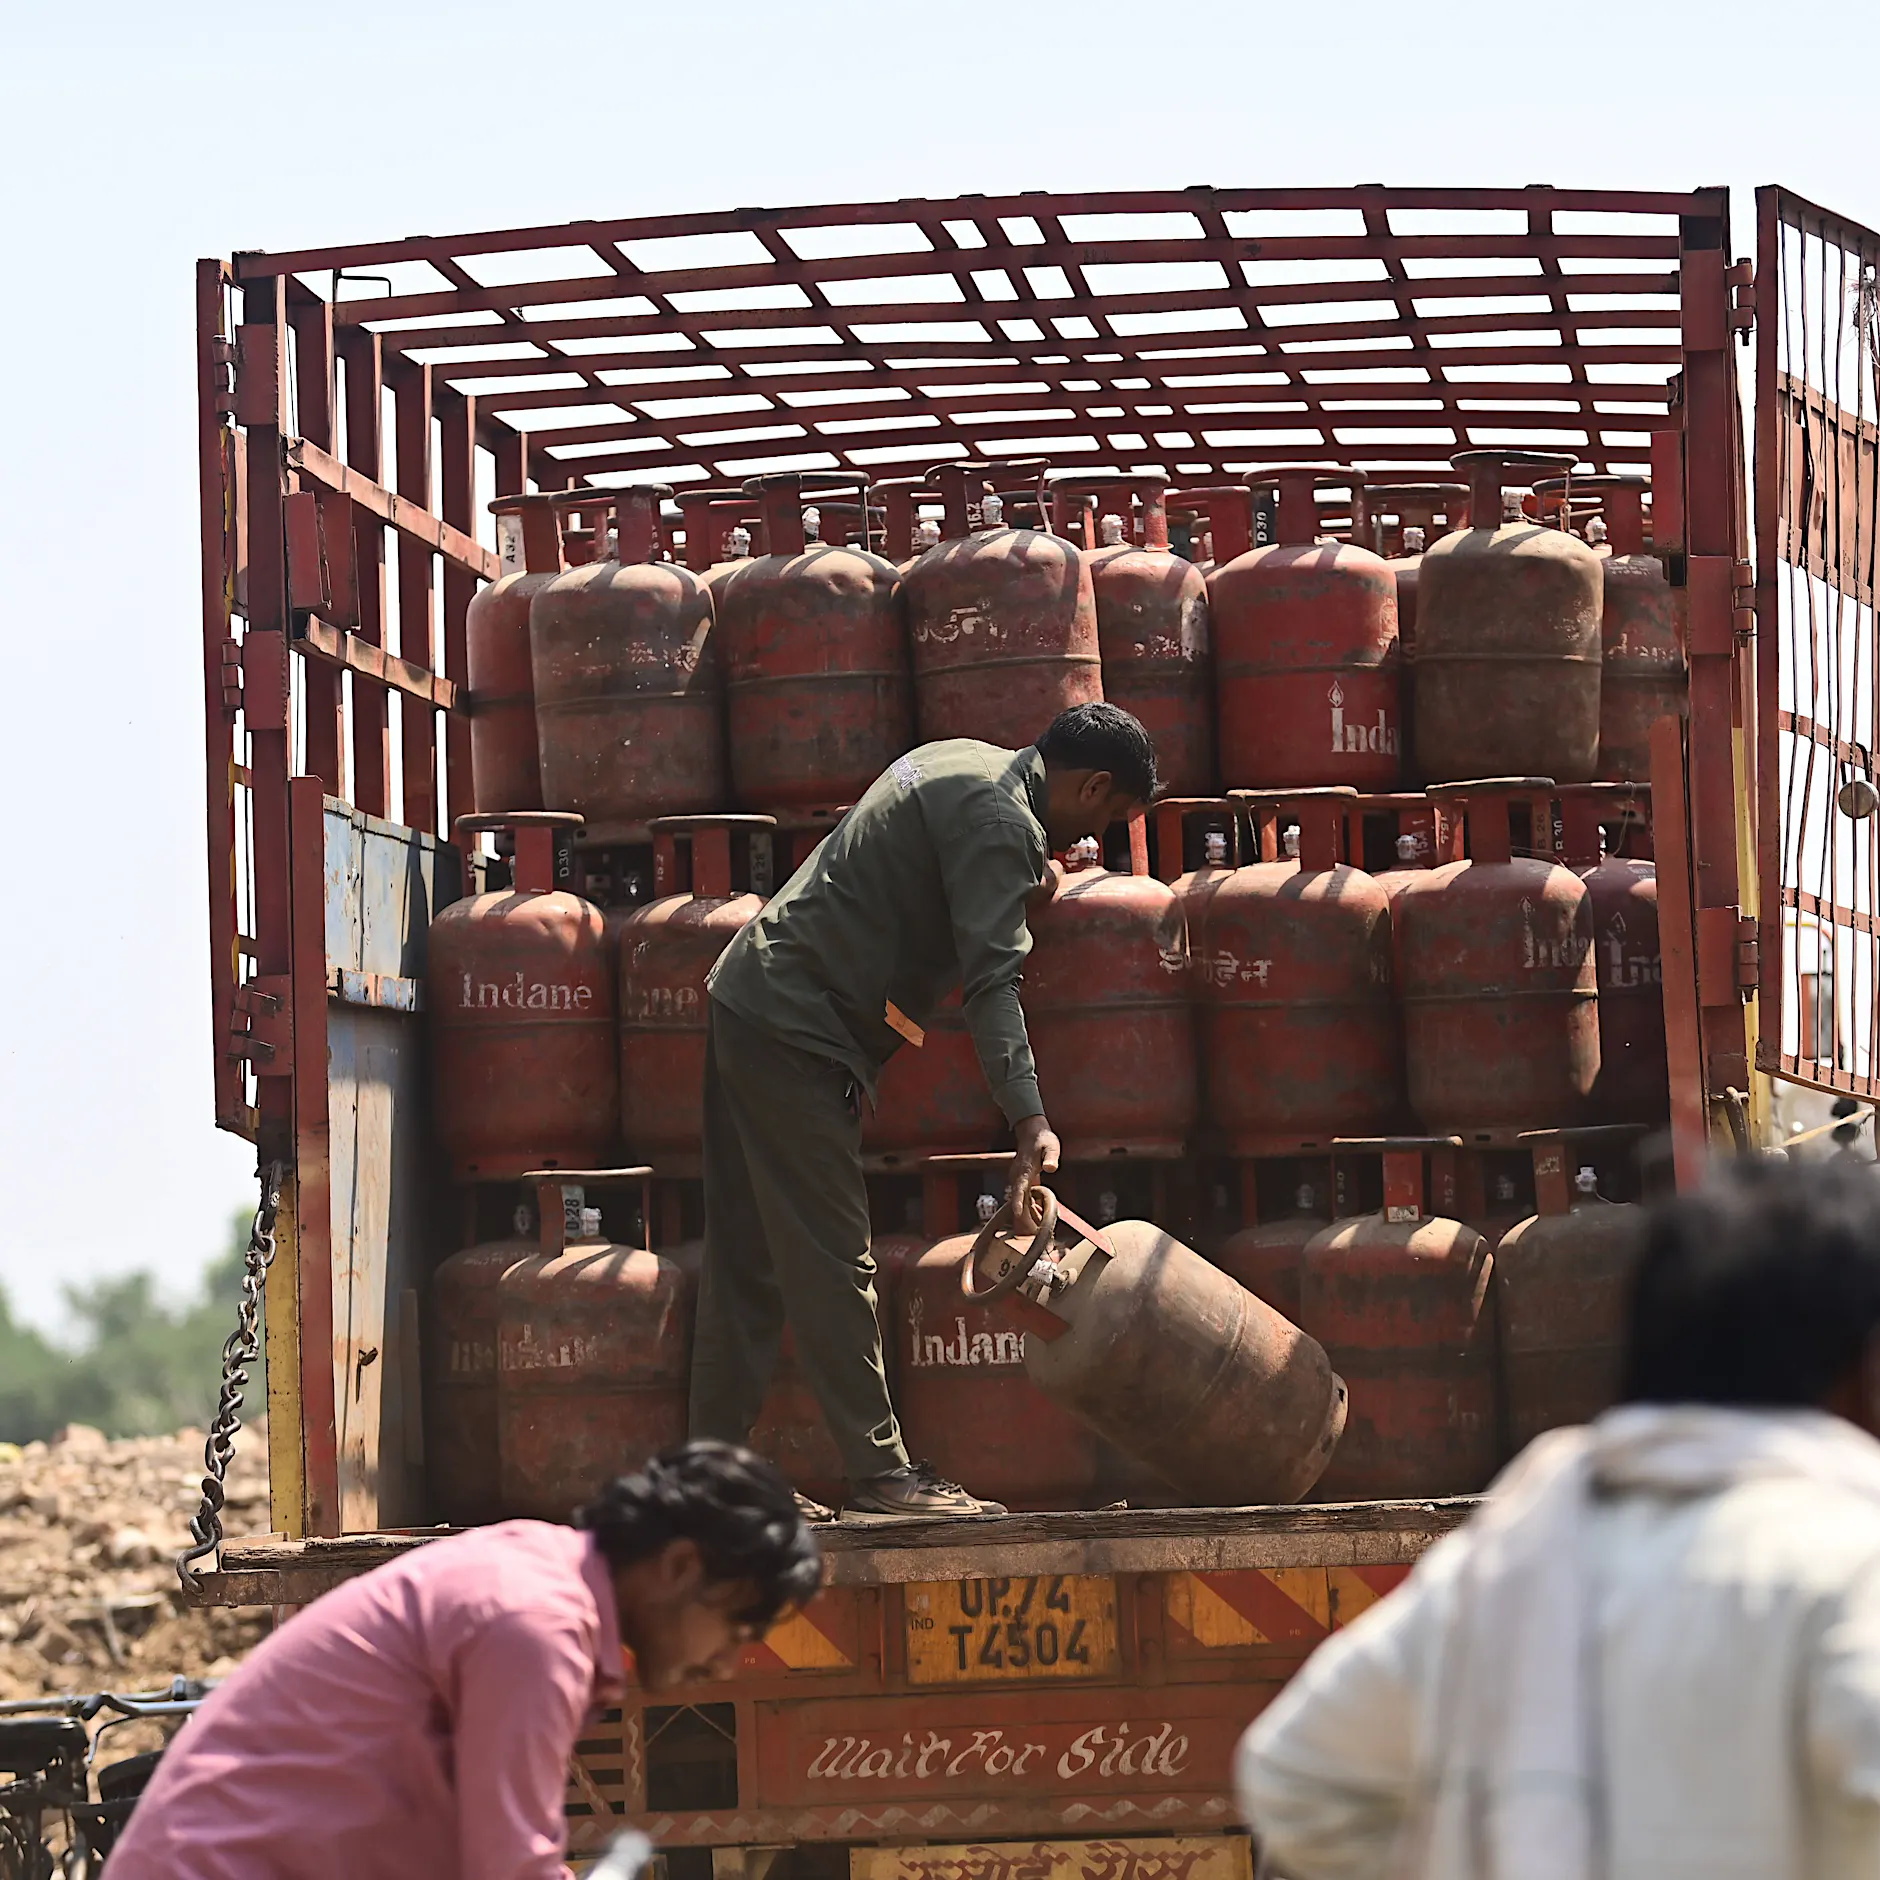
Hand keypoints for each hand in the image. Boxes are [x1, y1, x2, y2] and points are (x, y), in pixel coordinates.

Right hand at [1007, 1114, 1060, 1230]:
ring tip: (1037, 1230)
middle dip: (1024, 1216)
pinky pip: (1024, 1198)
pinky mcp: (1021, 1181)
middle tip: (1034, 1232)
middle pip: (1018, 1199)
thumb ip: (1051, 1157)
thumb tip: (1051, 1168)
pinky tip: (1038, 1218)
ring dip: (1027, 1215)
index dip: (1018, 1201)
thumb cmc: (1043, 1138)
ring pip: (1020, 1201)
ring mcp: (1018, 1179)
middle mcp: (1017, 1176)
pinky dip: (1030, 1208)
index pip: (1019, 1187)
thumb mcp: (1051, 1146)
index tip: (1017, 1213)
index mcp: (1024, 1169)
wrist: (1031, 1132)